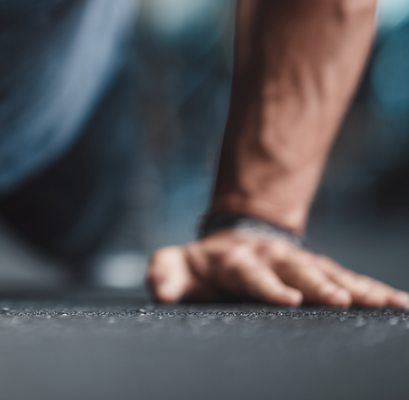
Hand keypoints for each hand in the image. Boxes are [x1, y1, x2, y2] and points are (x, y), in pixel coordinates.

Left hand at [147, 231, 408, 307]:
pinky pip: (351, 280)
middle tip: (340, 301)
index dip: (268, 286)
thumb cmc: (201, 265)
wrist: (230, 240)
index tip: (287, 300)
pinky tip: (399, 305)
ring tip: (385, 304)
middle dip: (320, 284)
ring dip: (357, 288)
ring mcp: (299, 262)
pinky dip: (375, 291)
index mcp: (236, 260)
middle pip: (299, 269)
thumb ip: (165, 273)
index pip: (252, 273)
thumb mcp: (175, 265)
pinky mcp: (321, 271)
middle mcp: (272, 257)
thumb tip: (161, 290)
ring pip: (331, 273)